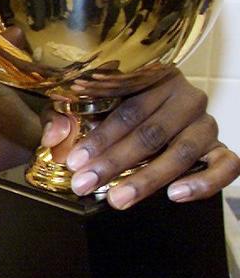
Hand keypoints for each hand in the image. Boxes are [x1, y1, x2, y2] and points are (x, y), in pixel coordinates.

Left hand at [40, 69, 238, 207]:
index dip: (99, 138)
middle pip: (152, 133)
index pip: (127, 110)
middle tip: (86, 184)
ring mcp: (205, 123)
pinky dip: (205, 181)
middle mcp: (184, 98)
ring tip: (120, 198)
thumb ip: (63, 116)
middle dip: (115, 162)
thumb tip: (55, 135)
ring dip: (149, 178)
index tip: (74, 161)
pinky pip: (227, 165)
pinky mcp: (220, 147)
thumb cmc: (110, 107)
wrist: (150, 114)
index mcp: (153, 79)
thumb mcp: (81, 106)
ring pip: (183, 151)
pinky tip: (176, 195)